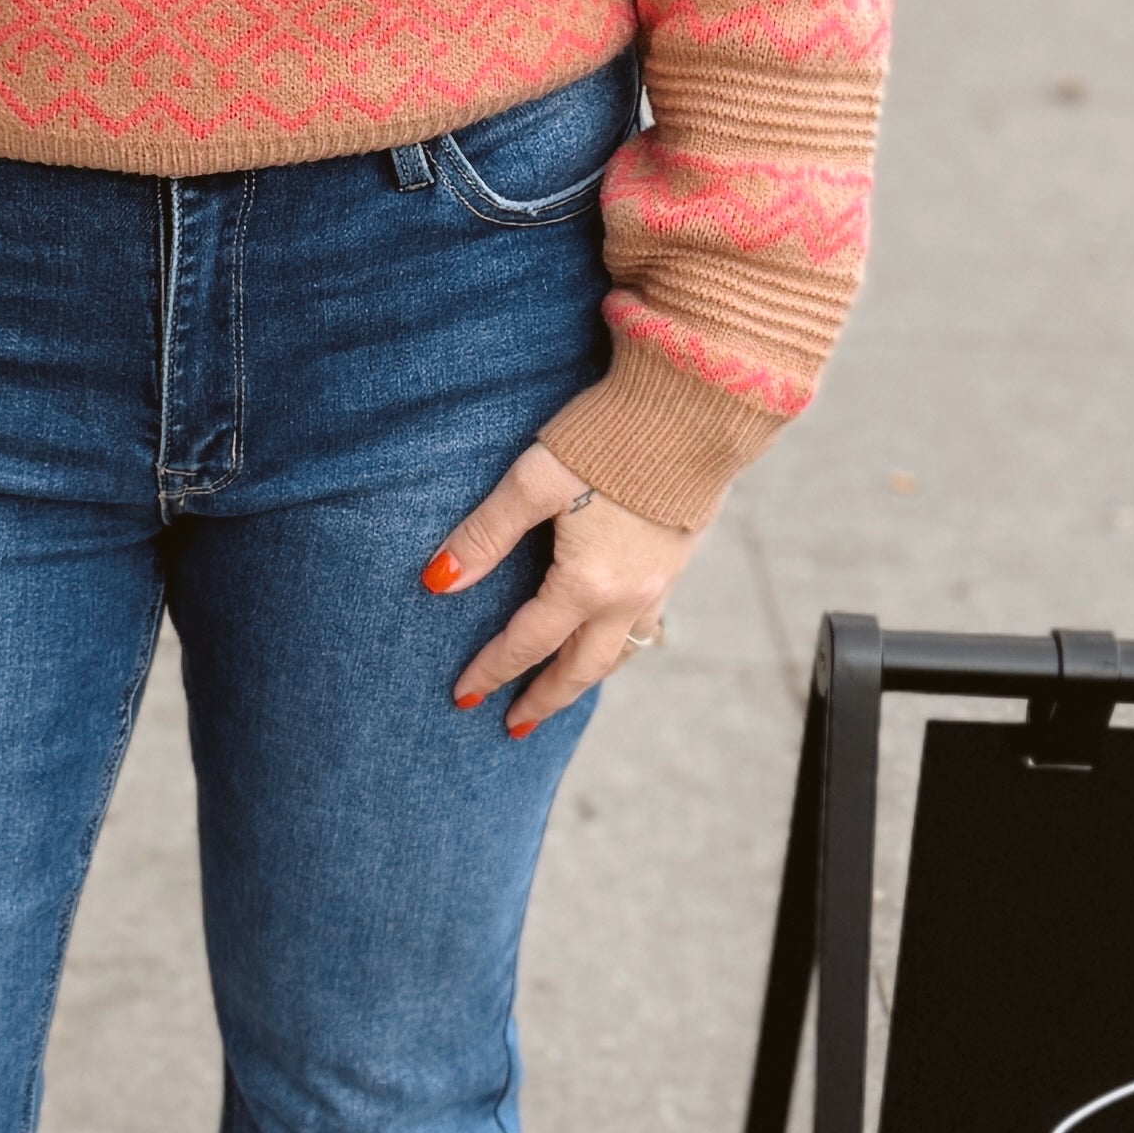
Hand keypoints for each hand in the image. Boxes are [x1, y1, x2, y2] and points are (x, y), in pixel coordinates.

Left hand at [422, 441, 688, 738]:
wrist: (694, 406)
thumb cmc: (608, 436)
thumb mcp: (534, 480)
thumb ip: (485, 534)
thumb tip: (439, 581)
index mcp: (589, 582)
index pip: (528, 643)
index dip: (492, 670)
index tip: (463, 695)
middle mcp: (629, 595)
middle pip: (581, 668)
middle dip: (545, 699)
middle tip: (514, 725)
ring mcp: (661, 582)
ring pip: (620, 652)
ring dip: (585, 677)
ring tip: (560, 691)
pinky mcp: (678, 559)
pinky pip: (645, 625)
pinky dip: (618, 645)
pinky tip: (608, 636)